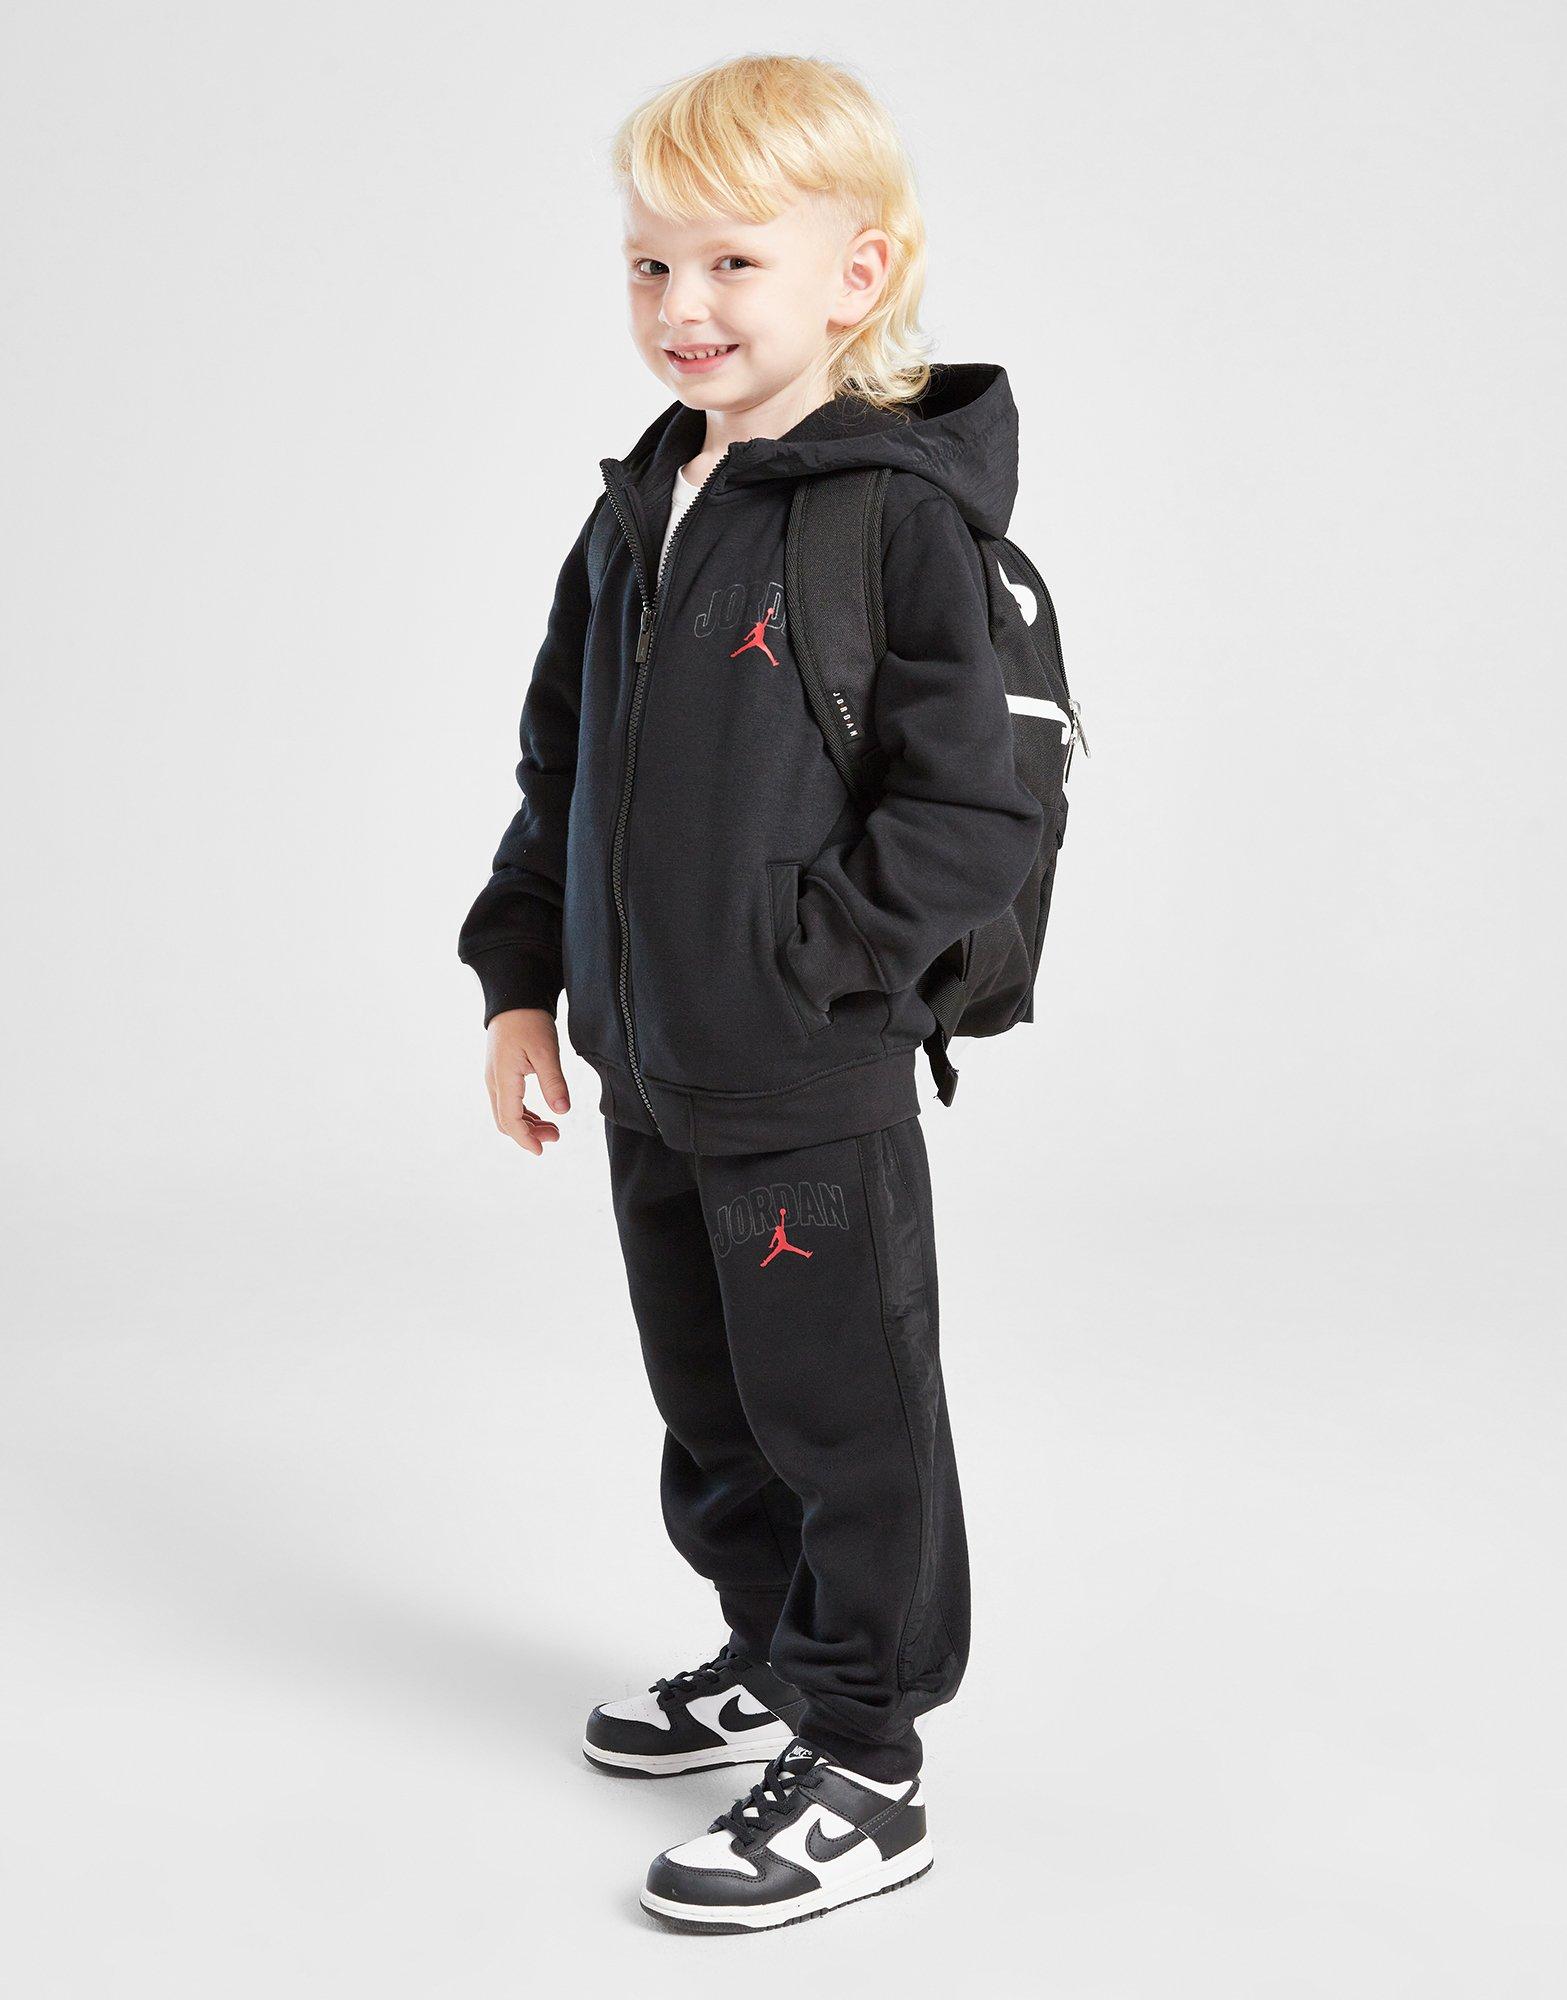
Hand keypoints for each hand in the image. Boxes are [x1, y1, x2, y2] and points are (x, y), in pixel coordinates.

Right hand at [485, 1008, 570, 1155]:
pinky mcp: (500, 1072)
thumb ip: (554, 1082)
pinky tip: (540, 1115)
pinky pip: (507, 1101)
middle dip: (529, 1134)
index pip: (510, 1120)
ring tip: (552, 1128)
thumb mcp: (546, 1051)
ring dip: (527, 1124)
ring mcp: (495, 1077)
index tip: (541, 1150)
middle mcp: (494, 1081)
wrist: (514, 998)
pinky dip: (523, 1113)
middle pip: (506, 1121)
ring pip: (506, 1112)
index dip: (525, 1139)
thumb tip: (563, 1111)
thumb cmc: (529, 1021)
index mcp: (503, 1079)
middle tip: (556, 1136)